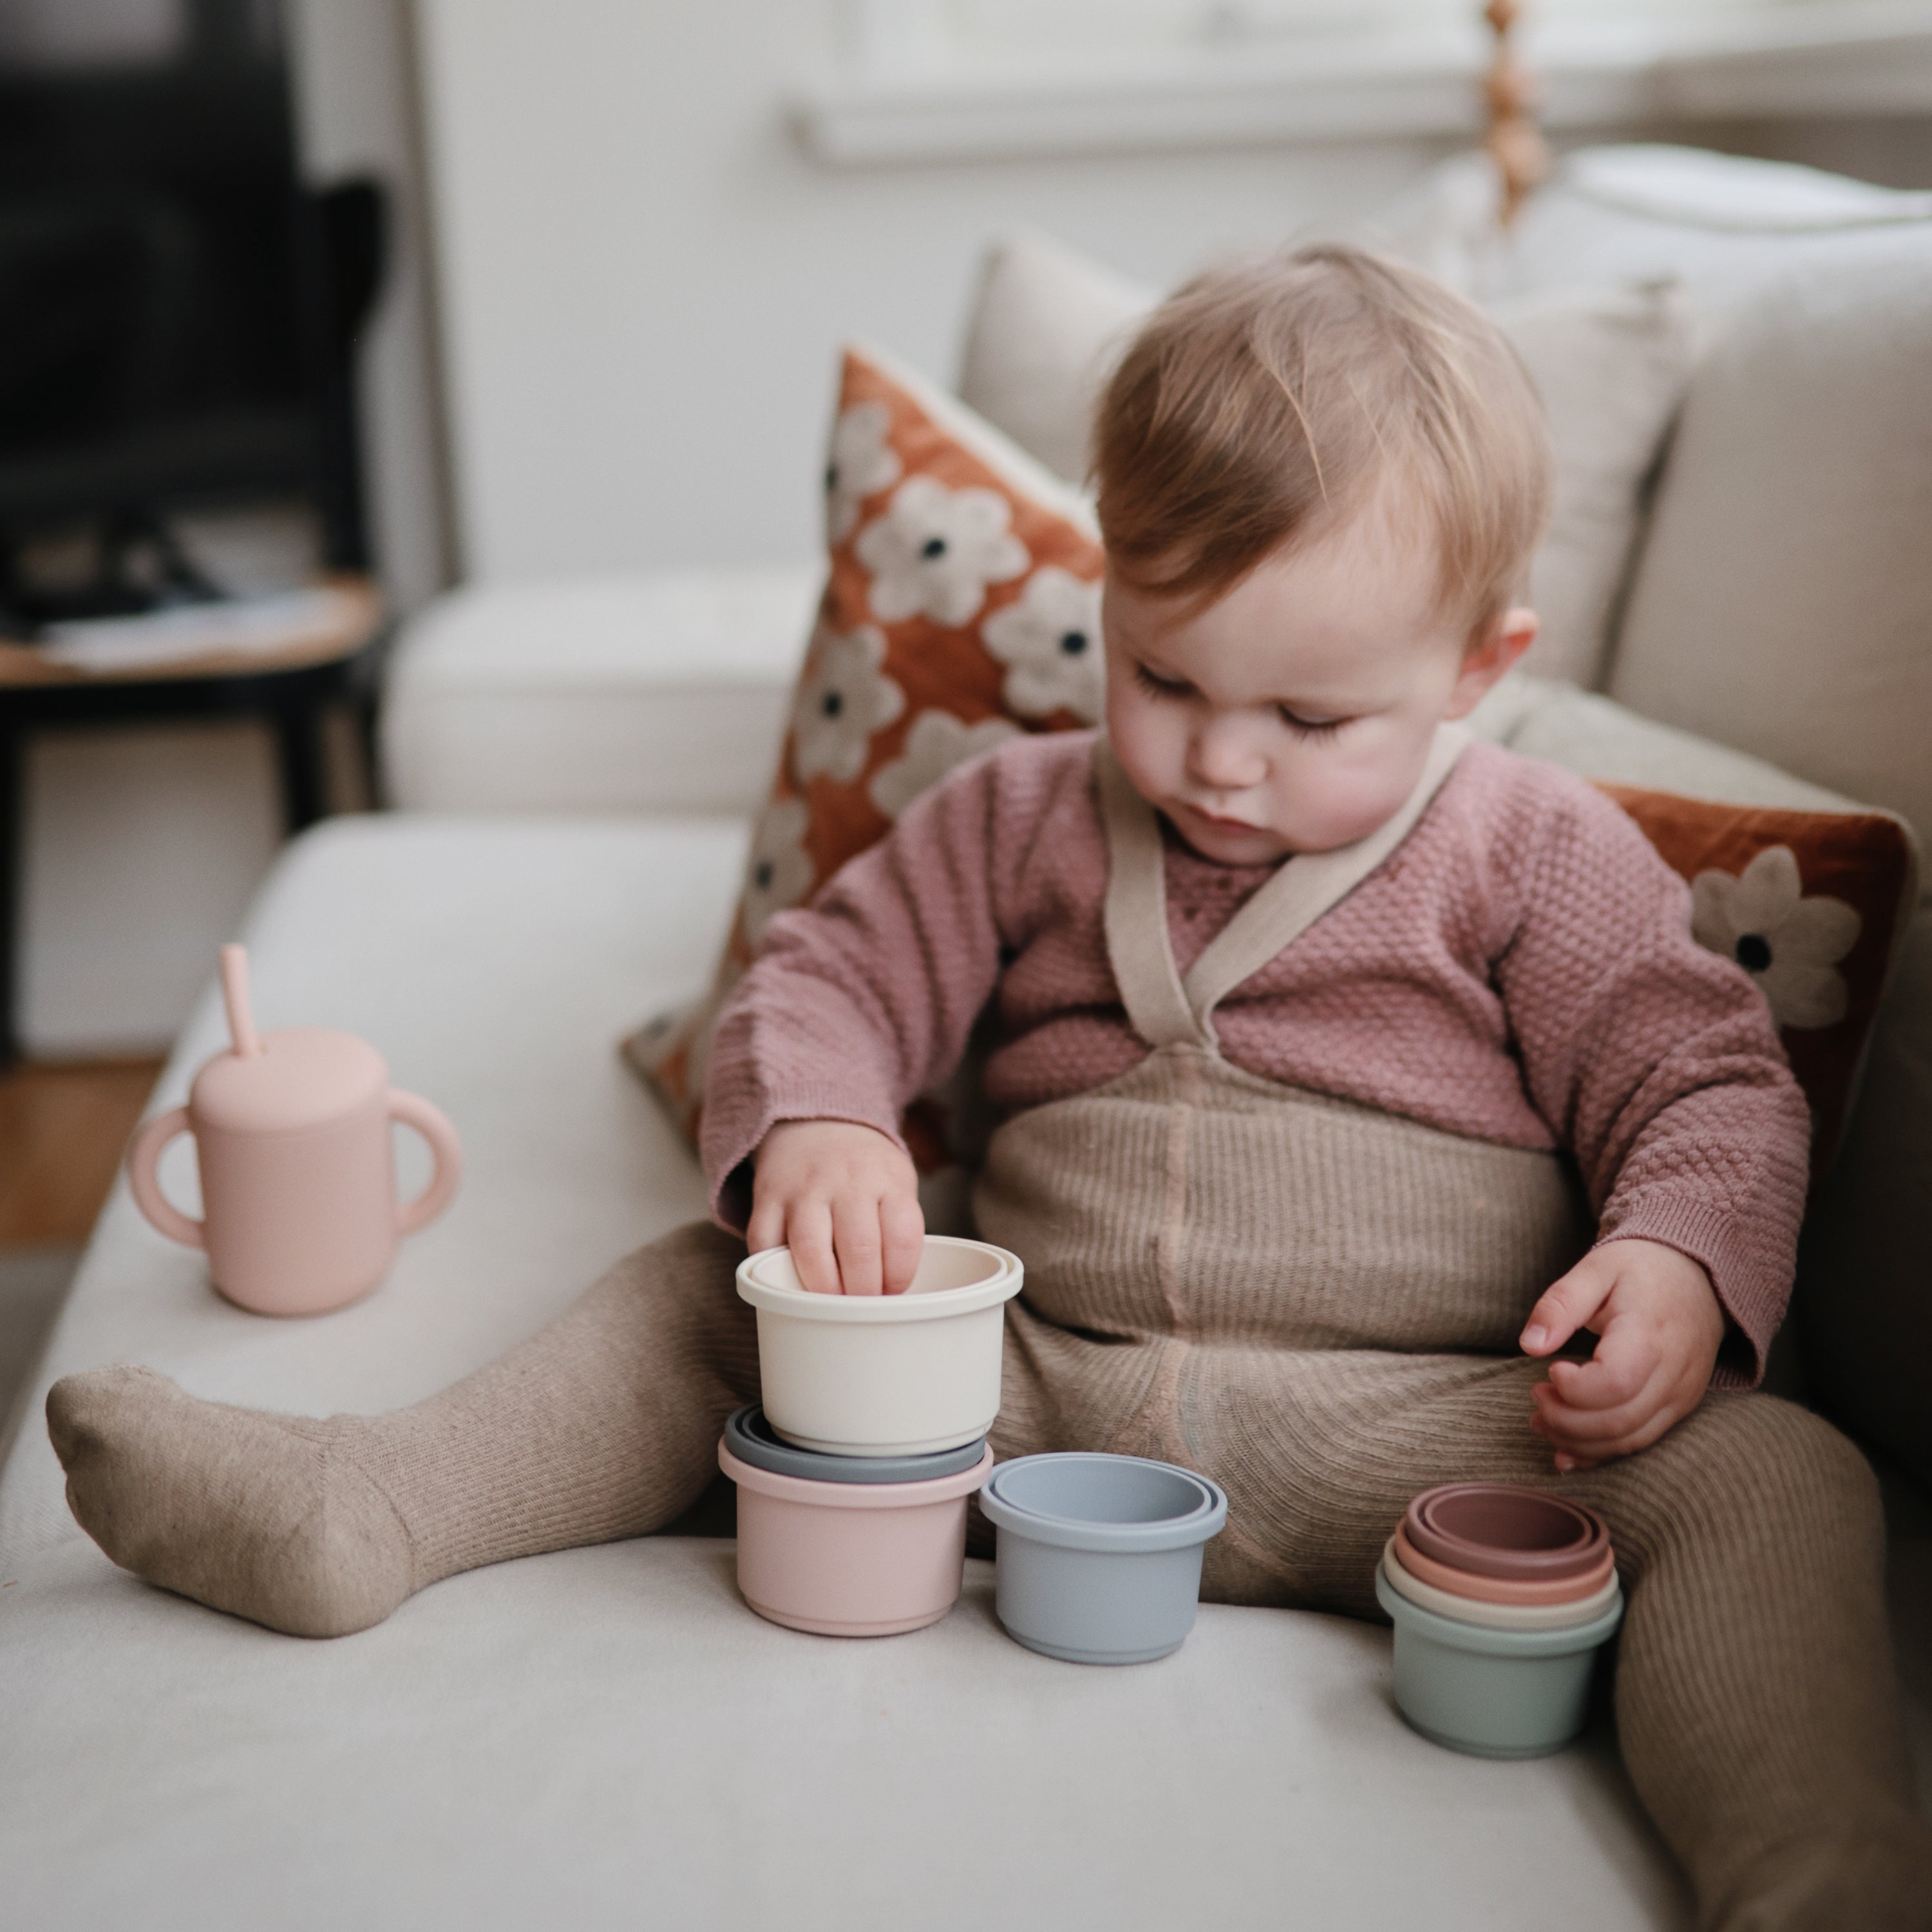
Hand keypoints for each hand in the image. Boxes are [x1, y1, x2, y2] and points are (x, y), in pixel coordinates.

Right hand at [746, 1120, 924, 1295]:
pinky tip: (789, 1281)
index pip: (902, 1236)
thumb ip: (896, 1229)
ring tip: (829, 1302)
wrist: (817, 1123)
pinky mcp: (768, 1198)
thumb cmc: (865, 1170)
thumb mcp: (896, 1182)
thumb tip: (891, 1295)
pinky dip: (773, 1272)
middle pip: (859, 1249)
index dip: (898, 1277)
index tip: (892, 1293)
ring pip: (811, 1250)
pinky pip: (764, 1244)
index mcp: (888, 1180)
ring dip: (822, 1288)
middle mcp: (847, 1182)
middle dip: (862, 1292)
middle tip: (860, 1306)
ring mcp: (804, 1189)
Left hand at [1519, 1238, 1726, 1470]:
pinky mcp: (1679, 1407)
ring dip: (1578, 1441)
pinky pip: (1642, 1442)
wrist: (1700, 1276)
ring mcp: (1681, 1395)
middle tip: (1535, 1396)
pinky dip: (1601, 1452)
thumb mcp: (1596, 1268)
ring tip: (1541, 1419)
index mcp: (1651, 1333)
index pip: (1615, 1382)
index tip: (1550, 1369)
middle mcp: (1673, 1372)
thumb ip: (1561, 1304)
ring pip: (1629, 1440)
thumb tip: (1529, 1345)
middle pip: (1619, 1421)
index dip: (1574, 1389)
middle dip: (1565, 1420)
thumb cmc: (1642, 1269)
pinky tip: (1566, 1450)